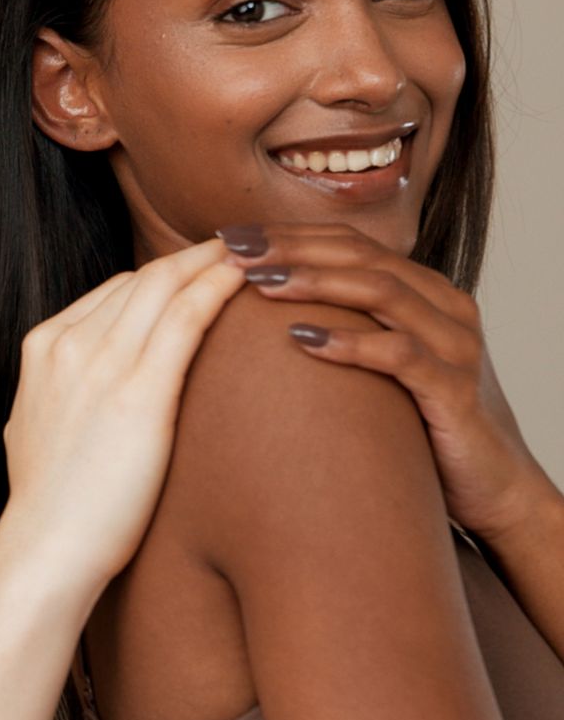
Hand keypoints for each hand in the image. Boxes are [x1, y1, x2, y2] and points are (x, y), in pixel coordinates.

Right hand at [0, 239, 246, 592]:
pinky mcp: (139, 390)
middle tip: (240, 243)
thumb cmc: (53, 505)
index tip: (198, 272)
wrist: (46, 547)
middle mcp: (67, 343)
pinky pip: (185, 318)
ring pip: (164, 286)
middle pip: (141, 278)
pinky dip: (217, 287)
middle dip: (192, 256)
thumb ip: (66, 393)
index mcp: (42, 348)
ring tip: (256, 250)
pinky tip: (246, 278)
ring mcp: (99, 362)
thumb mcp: (41, 428)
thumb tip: (95, 393)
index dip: (162, 277)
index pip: (113, 292)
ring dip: (212, 260)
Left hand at [218, 222, 553, 540]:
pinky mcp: (455, 390)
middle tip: (232, 250)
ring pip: (381, 292)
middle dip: (291, 248)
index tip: (229, 237)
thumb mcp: (376, 363)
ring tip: (259, 283)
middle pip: (361, 255)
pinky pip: (400, 355)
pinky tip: (301, 339)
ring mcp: (455, 346)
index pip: (351, 242)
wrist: (490, 485)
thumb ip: (340, 326)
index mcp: (423, 291)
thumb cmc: (417, 421)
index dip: (288, 234)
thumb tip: (257, 308)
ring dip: (315, 282)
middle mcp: (444, 307)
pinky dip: (349, 342)